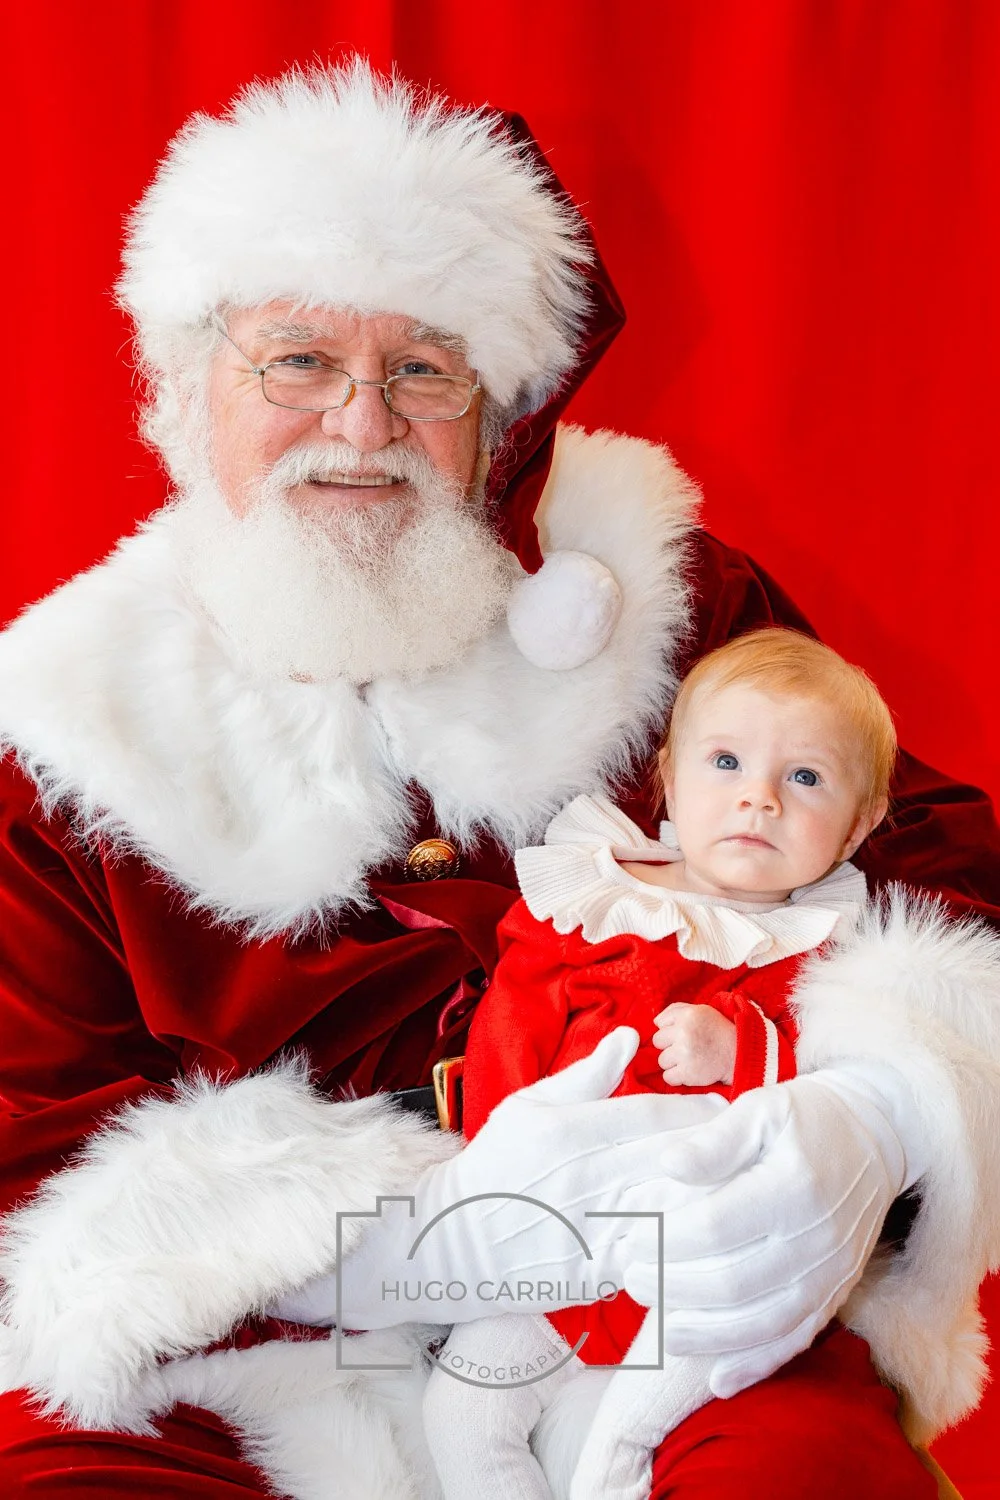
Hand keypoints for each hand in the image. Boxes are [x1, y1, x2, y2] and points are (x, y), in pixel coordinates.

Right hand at [273, 1029, 726, 1328]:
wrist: (451, 1245)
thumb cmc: (493, 1168)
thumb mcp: (526, 1107)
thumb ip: (584, 1075)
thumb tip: (630, 1035)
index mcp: (569, 1132)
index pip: (658, 1115)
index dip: (703, 1111)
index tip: (729, 1109)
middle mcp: (584, 1178)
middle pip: (676, 1159)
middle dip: (721, 1150)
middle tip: (752, 1144)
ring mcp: (593, 1228)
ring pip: (676, 1208)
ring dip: (716, 1196)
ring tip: (745, 1184)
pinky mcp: (598, 1272)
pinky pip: (659, 1254)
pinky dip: (689, 1243)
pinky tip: (713, 1232)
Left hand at [622, 1064, 907, 1397]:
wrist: (877, 1136)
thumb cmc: (806, 1118)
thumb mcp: (760, 1109)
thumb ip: (713, 1141)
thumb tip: (668, 1166)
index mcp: (792, 1185)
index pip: (718, 1227)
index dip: (668, 1241)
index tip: (633, 1240)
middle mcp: (816, 1237)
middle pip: (735, 1283)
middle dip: (674, 1288)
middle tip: (632, 1279)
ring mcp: (830, 1272)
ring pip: (763, 1323)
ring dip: (706, 1334)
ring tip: (661, 1326)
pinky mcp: (837, 1293)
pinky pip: (796, 1339)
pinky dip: (756, 1364)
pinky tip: (718, 1379)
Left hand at [653, 1003, 736, 1086]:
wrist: (738, 1055)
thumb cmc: (717, 1031)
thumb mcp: (701, 1011)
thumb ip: (676, 1010)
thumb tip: (656, 1021)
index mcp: (688, 1014)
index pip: (660, 1023)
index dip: (671, 1030)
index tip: (684, 1034)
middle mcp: (684, 1032)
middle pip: (658, 1042)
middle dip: (670, 1046)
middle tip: (687, 1048)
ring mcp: (685, 1053)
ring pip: (662, 1060)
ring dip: (674, 1062)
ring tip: (691, 1059)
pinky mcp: (687, 1073)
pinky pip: (668, 1077)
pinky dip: (677, 1077)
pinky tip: (690, 1071)